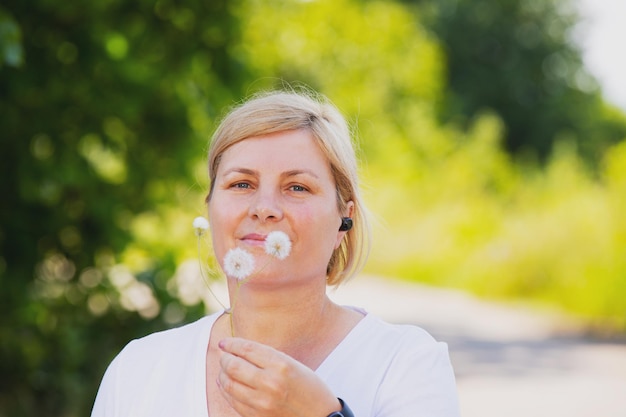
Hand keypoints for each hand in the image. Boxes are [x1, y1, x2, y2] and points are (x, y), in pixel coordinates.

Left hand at [217, 337, 340, 416]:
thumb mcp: (294, 365)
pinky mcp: (256, 416)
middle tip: (224, 355)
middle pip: (233, 365)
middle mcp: (270, 382)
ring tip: (224, 370)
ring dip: (222, 374)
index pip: (247, 349)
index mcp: (281, 365)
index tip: (225, 342)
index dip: (232, 344)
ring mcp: (261, 402)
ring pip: (228, 383)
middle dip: (224, 358)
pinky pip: (232, 400)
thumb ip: (269, 358)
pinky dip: (226, 390)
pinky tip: (227, 384)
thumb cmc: (311, 389)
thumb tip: (241, 351)